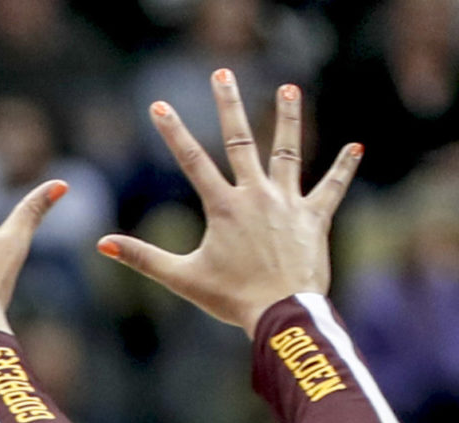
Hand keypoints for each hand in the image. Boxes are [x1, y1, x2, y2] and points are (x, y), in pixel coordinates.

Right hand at [98, 75, 360, 330]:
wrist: (282, 313)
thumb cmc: (231, 299)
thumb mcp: (182, 278)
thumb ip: (143, 257)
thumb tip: (102, 244)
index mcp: (224, 207)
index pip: (192, 161)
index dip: (174, 132)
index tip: (160, 106)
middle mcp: (256, 195)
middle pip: (240, 141)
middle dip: (229, 105)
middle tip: (222, 74)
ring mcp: (287, 203)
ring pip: (288, 152)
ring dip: (288, 118)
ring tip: (288, 89)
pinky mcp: (314, 217)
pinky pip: (331, 188)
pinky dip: (343, 167)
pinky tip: (355, 147)